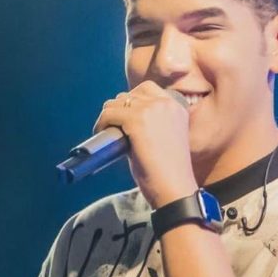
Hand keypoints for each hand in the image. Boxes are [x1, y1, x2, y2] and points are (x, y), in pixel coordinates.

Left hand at [93, 81, 197, 207]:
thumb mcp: (166, 137)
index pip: (148, 89)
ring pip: (117, 102)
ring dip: (109, 115)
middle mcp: (166, 103)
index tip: (126, 117)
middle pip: (130, 94)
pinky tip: (101, 132)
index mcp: (177, 106)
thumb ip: (152, 122)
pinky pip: (109, 114)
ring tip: (107, 131)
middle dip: (120, 109)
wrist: (174, 187)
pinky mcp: (136, 120)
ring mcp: (151, 109)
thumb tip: (123, 117)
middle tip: (114, 127)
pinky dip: (101, 123)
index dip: (133, 101)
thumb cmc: (168, 170)